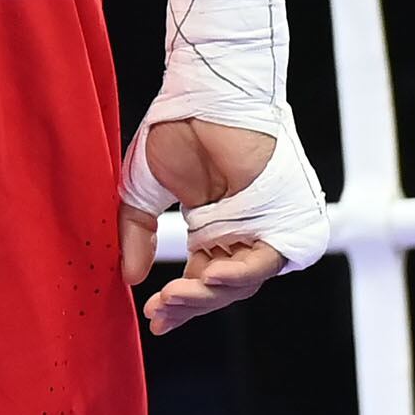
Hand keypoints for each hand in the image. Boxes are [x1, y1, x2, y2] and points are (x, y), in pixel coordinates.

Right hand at [120, 118, 290, 335]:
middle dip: (188, 303)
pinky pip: (264, 261)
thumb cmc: (177, 128)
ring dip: (207, 294)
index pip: (201, 278)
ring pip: (243, 281)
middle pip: (221, 287)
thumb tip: (130, 278)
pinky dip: (238, 274)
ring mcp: (266, 227)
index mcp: (215, 226)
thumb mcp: (142, 189)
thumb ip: (136, 233)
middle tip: (160, 312)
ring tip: (174, 298)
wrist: (203, 95)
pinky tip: (208, 279)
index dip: (178, 302)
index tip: (154, 319)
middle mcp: (244, 232)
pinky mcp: (283, 219)